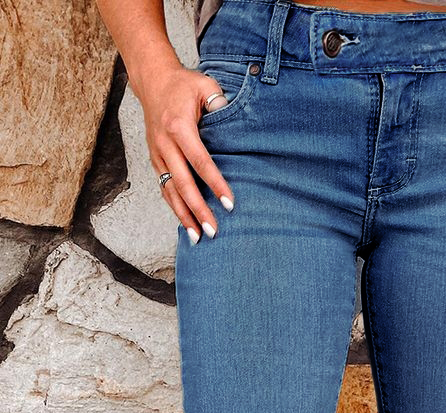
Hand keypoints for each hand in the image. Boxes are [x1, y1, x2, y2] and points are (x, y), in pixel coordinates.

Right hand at [137, 63, 234, 241]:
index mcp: (178, 127)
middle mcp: (164, 144)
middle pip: (183, 183)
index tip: (229, 203)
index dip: (215, 184)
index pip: (200, 161)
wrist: (152, 81)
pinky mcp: (154, 160)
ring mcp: (157, 154)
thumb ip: (219, 103)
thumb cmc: (184, 85)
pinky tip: (185, 224)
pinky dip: (175, 207)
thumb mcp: (205, 86)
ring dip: (183, 216)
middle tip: (213, 231)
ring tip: (197, 238)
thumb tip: (234, 123)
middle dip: (198, 210)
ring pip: (170, 191)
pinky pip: (164, 188)